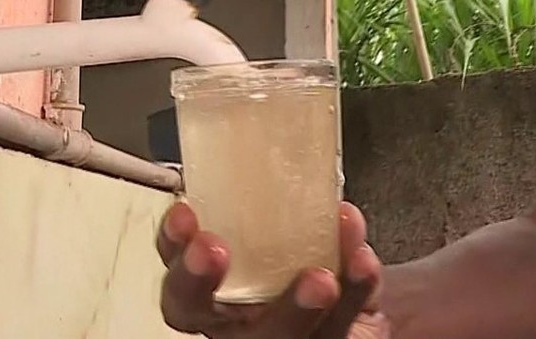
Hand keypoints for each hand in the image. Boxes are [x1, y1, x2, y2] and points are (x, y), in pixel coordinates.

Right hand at [157, 200, 388, 338]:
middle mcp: (236, 324)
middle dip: (198, 279)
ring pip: (274, 336)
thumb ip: (311, 220)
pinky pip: (336, 329)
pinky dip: (354, 290)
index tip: (184, 215)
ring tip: (319, 280)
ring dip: (294, 307)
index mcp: (218, 292)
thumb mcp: (304, 238)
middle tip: (213, 250)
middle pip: (197, 313)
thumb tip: (335, 210)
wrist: (361, 309)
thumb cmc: (315, 267)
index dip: (172, 246)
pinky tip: (362, 265)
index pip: (177, 272)